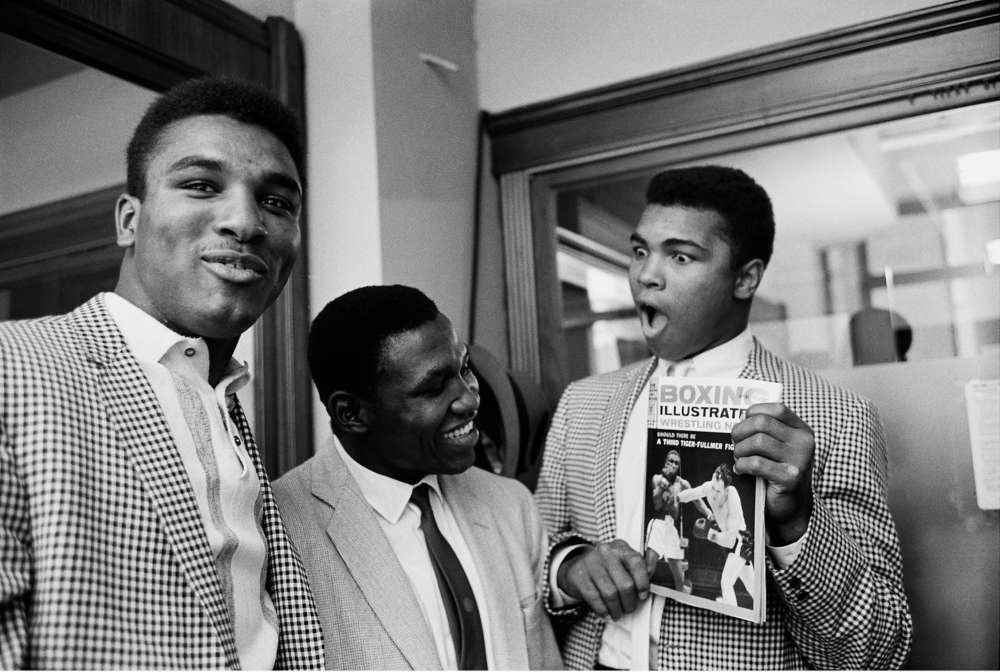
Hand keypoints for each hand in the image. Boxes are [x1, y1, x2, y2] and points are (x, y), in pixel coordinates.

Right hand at [556, 539, 657, 619]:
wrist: (576, 567)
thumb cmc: (607, 568)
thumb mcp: (624, 561)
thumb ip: (642, 565)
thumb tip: (653, 569)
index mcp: (620, 548)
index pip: (637, 562)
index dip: (643, 582)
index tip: (643, 595)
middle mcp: (606, 553)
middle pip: (625, 583)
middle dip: (630, 602)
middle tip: (629, 608)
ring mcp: (591, 564)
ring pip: (610, 593)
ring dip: (617, 609)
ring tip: (618, 614)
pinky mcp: (579, 577)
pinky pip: (594, 598)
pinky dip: (602, 610)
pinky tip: (606, 613)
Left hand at [731, 402, 814, 544]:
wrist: (791, 508)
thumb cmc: (778, 472)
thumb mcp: (778, 448)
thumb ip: (766, 432)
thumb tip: (738, 419)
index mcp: (802, 431)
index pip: (777, 409)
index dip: (754, 412)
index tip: (743, 422)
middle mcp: (804, 442)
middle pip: (763, 423)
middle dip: (741, 431)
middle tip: (734, 442)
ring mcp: (799, 460)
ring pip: (758, 441)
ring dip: (740, 450)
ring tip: (738, 458)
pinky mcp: (789, 478)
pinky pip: (756, 463)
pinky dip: (742, 465)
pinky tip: (741, 470)